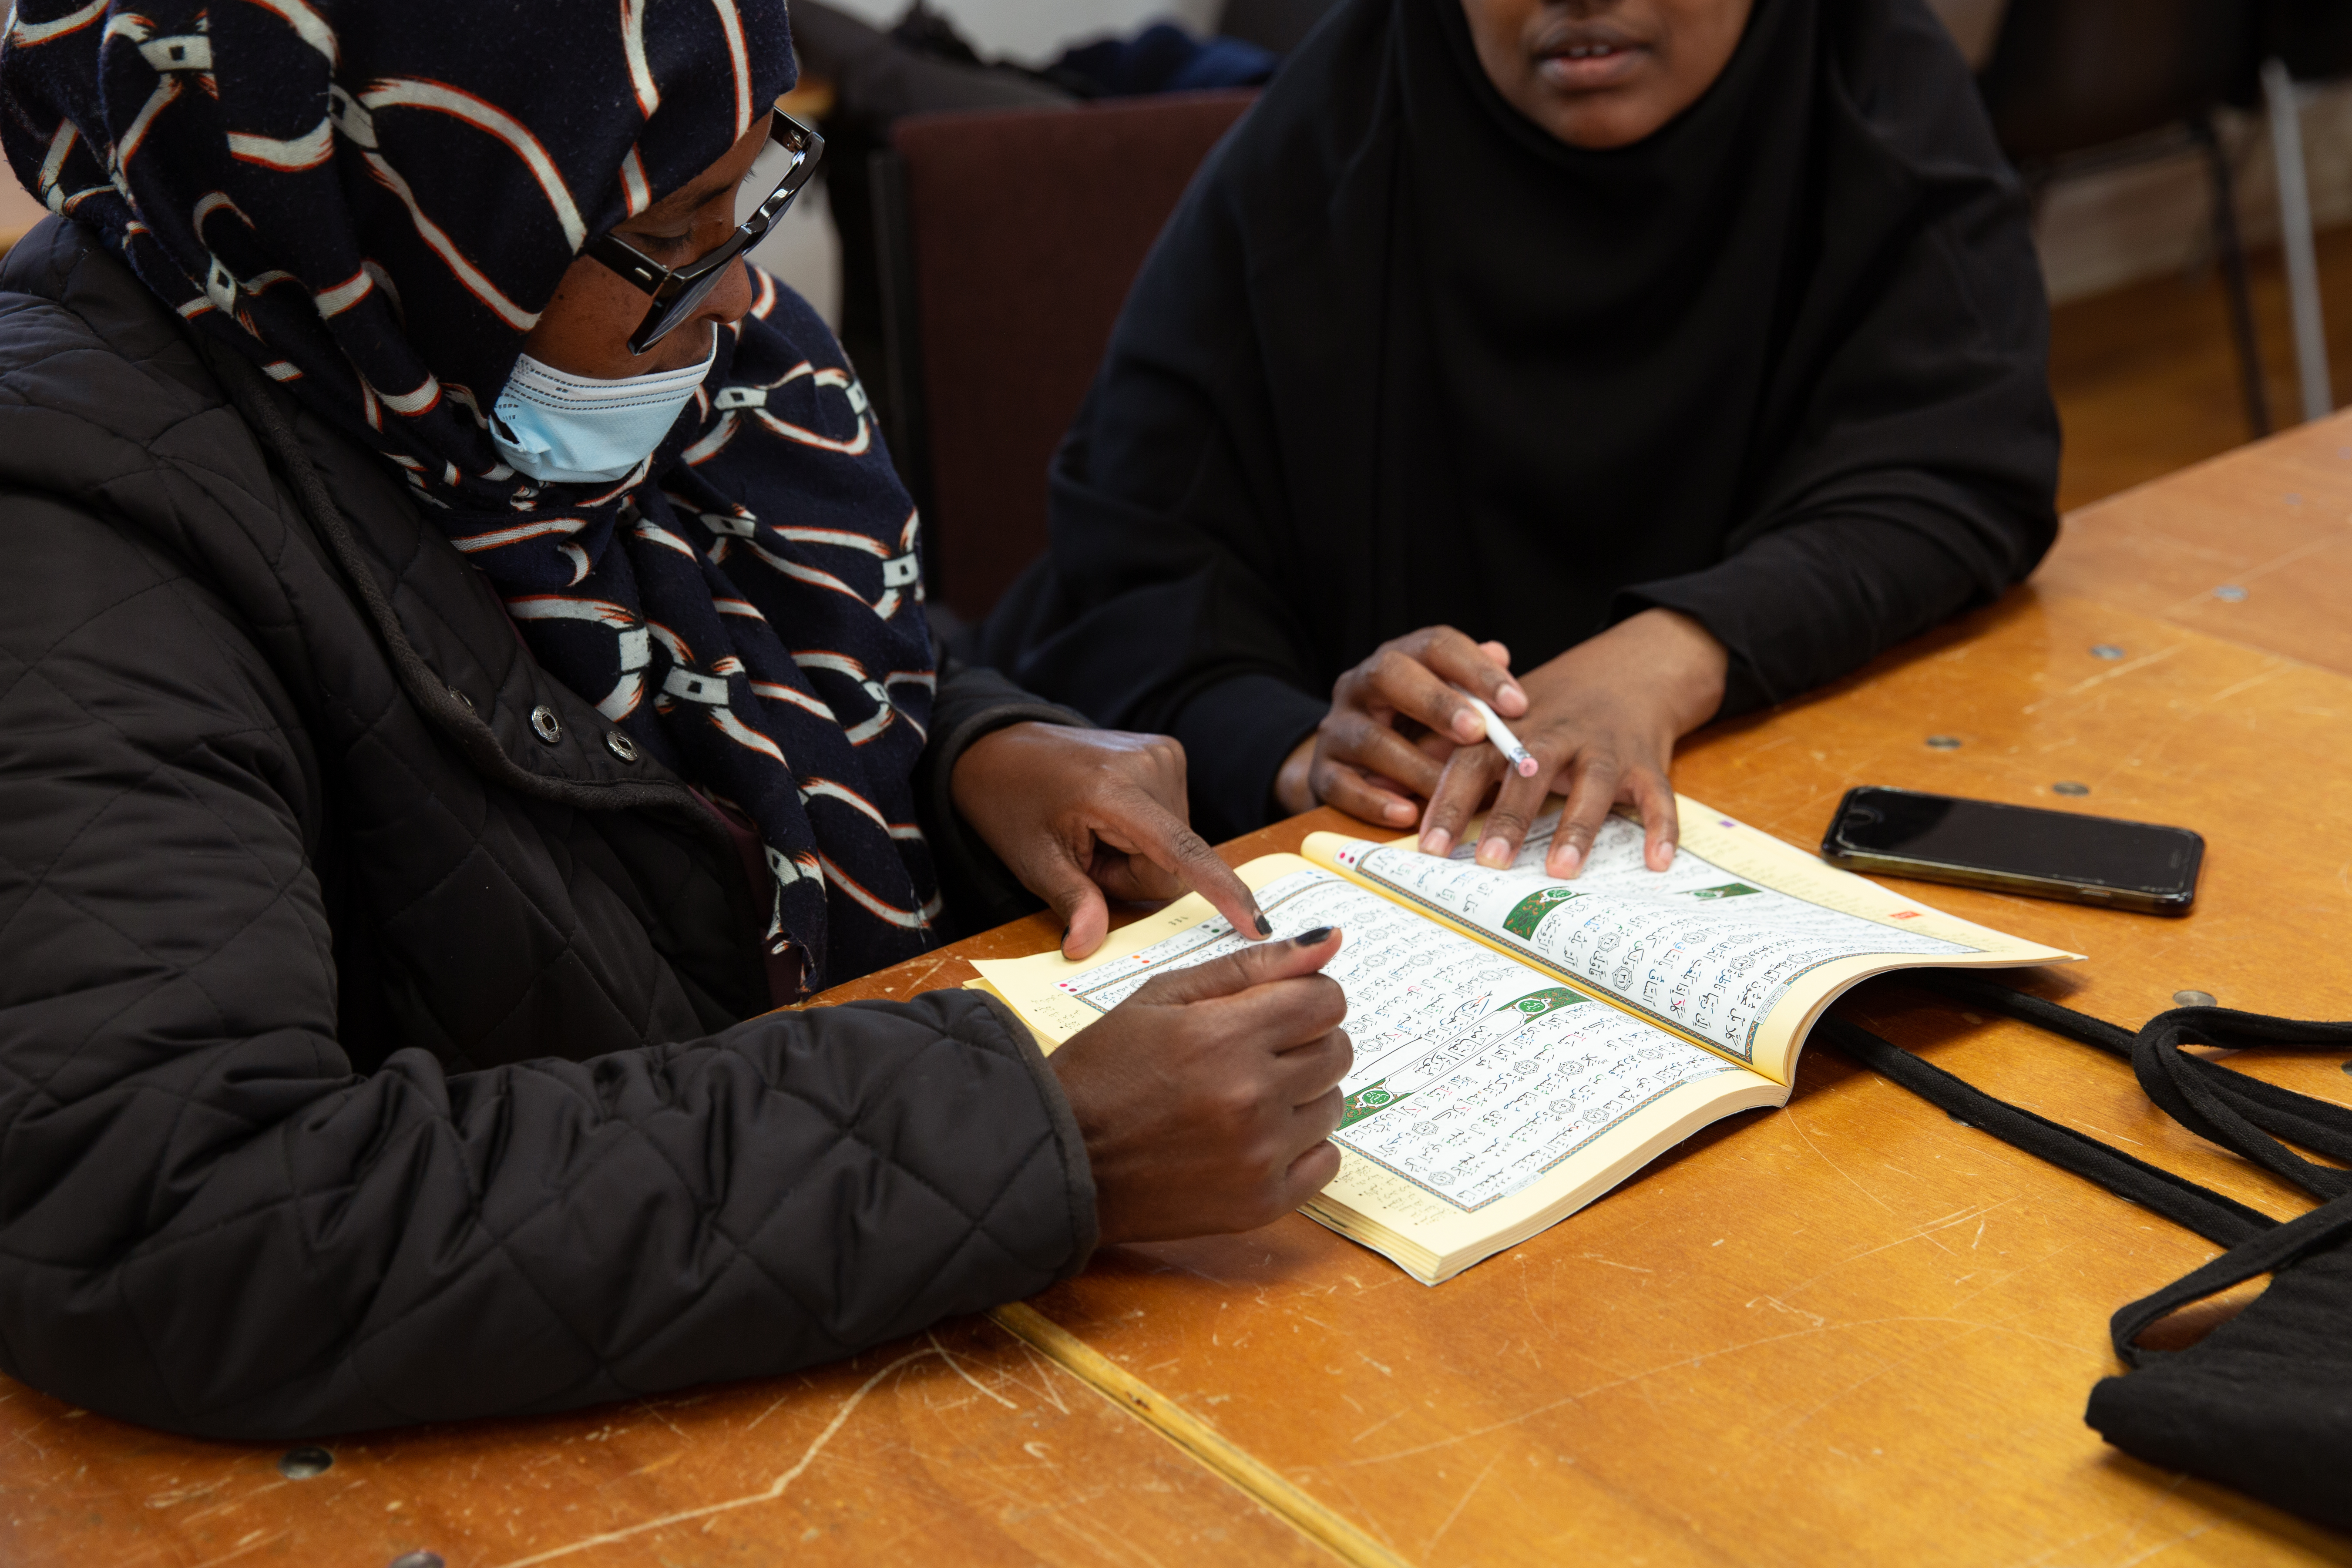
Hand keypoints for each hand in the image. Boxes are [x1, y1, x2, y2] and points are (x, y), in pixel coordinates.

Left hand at [952, 722, 1269, 959]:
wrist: (1002, 748)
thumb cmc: (1013, 804)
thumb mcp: (1033, 861)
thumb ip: (1072, 901)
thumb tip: (1087, 948)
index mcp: (1113, 791)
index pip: (1182, 851)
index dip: (1221, 891)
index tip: (1257, 924)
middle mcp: (1151, 765)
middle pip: (1175, 864)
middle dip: (1134, 877)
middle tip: (1087, 858)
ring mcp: (1164, 755)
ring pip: (1178, 847)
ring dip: (1140, 856)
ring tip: (1095, 834)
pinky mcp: (1168, 754)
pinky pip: (1175, 823)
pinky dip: (1145, 834)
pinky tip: (1110, 818)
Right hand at [1050, 927, 1350, 1243]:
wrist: (1062, 1159)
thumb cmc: (1105, 1071)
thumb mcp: (1162, 997)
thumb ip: (1251, 965)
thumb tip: (1332, 940)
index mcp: (1225, 1036)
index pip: (1327, 1000)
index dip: (1305, 997)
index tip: (1274, 1010)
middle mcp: (1252, 1097)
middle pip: (1337, 1050)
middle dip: (1304, 1042)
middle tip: (1253, 1054)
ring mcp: (1260, 1156)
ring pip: (1334, 1104)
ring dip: (1301, 1095)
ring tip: (1244, 1098)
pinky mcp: (1261, 1204)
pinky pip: (1326, 1162)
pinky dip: (1301, 1147)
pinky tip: (1253, 1139)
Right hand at [1272, 627, 1526, 823]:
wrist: (1349, 765)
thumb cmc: (1413, 729)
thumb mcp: (1443, 701)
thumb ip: (1471, 684)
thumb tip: (1500, 654)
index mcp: (1396, 660)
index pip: (1434, 645)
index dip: (1476, 669)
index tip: (1517, 704)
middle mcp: (1358, 686)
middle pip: (1389, 675)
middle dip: (1437, 703)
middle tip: (1479, 732)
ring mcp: (1335, 729)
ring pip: (1369, 739)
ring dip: (1415, 765)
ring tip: (1451, 789)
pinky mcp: (1321, 772)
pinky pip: (1341, 785)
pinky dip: (1375, 802)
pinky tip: (1408, 814)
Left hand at [1417, 608, 1726, 876]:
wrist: (1630, 671)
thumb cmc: (1551, 710)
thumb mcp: (1500, 723)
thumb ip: (1450, 752)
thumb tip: (1386, 785)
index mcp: (1513, 730)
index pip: (1471, 763)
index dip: (1449, 803)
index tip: (1428, 847)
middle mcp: (1557, 735)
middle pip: (1527, 776)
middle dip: (1507, 819)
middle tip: (1487, 862)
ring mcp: (1605, 748)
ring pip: (1591, 786)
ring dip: (1576, 828)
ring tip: (1560, 870)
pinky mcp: (1648, 762)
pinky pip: (1657, 796)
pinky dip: (1662, 827)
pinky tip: (1658, 862)